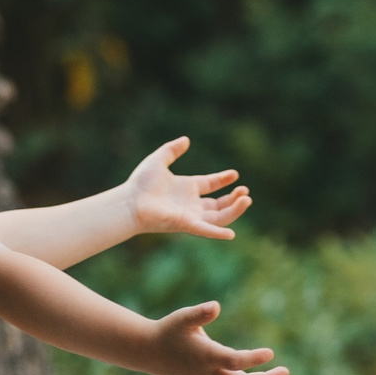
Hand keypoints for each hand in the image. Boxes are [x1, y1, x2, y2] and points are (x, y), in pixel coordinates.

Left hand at [127, 137, 249, 239]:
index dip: (223, 180)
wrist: (129, 201)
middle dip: (234, 199)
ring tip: (246, 200)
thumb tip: (186, 140)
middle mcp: (191, 204)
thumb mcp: (158, 160)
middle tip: (245, 191)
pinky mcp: (186, 224)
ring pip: (219, 217)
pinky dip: (218, 233)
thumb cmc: (140, 184)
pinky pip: (205, 230)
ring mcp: (190, 215)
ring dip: (234, 210)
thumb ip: (172, 150)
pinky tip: (231, 234)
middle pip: (219, 204)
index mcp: (186, 188)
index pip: (210, 185)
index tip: (235, 175)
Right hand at [148, 302, 287, 374]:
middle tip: (286, 372)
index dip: (253, 359)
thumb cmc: (168, 331)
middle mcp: (208, 374)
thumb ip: (199, 313)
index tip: (271, 352)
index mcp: (205, 356)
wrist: (149, 352)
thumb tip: (216, 306)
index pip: (234, 361)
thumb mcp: (181, 318)